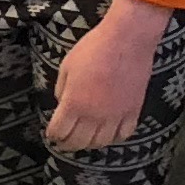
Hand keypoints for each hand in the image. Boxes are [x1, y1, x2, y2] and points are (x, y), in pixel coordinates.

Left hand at [48, 0, 167, 151]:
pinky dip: (114, 137)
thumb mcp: (67, 66)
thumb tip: (62, 104)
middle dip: (68, 144)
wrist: (127, 39)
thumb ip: (61, 89)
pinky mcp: (133, 111)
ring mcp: (115, 116)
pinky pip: (123, 134)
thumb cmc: (94, 48)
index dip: (53, 135)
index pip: (59, 132)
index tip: (52, 134)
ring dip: (90, 143)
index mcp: (74, 104)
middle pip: (78, 142)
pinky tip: (109, 132)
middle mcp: (94, 115)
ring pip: (101, 143)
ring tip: (86, 139)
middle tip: (65, 142)